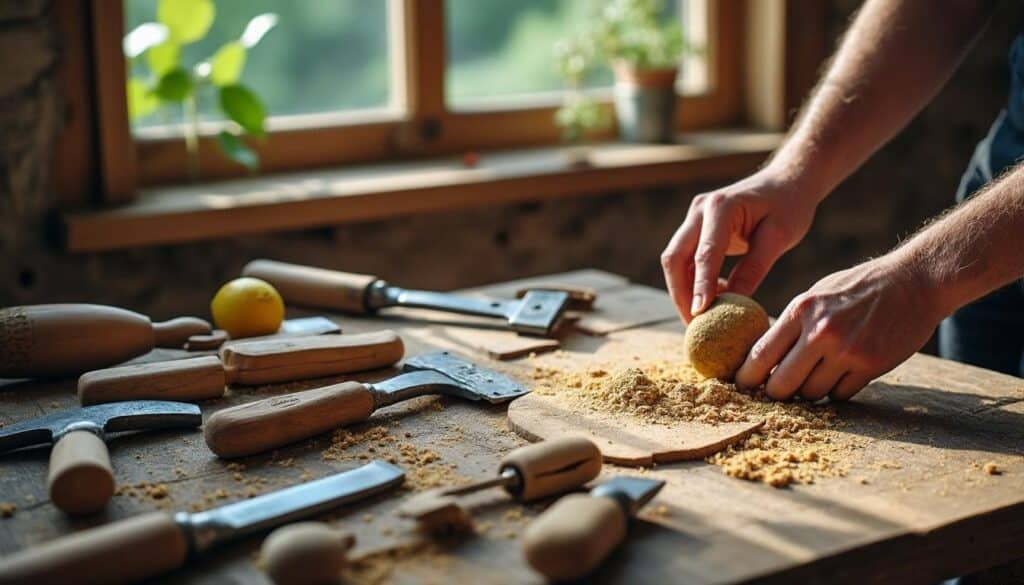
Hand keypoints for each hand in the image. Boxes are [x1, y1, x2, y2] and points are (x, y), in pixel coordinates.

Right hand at [661, 167, 819, 322]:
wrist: (787, 181)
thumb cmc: (789, 206)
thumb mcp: (779, 237)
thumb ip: (754, 268)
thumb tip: (733, 304)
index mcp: (721, 207)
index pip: (704, 254)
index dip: (700, 286)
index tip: (699, 315)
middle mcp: (699, 210)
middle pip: (675, 258)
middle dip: (681, 294)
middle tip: (695, 326)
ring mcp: (694, 217)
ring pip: (675, 261)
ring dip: (684, 290)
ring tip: (703, 319)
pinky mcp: (696, 227)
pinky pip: (686, 259)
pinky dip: (694, 281)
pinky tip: (715, 298)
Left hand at [735, 252, 942, 400]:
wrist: (914, 282)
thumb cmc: (858, 288)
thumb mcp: (816, 295)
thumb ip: (791, 325)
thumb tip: (759, 357)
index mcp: (801, 310)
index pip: (759, 356)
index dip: (746, 378)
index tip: (741, 386)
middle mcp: (820, 332)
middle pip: (780, 385)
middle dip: (776, 393)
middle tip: (778, 390)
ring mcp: (847, 351)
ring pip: (811, 394)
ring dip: (810, 391)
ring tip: (818, 373)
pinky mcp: (870, 366)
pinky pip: (840, 395)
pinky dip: (837, 390)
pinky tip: (843, 372)